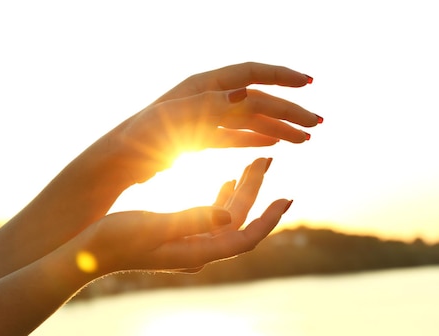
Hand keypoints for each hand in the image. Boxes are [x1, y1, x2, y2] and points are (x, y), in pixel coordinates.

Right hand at [61, 157, 290, 275]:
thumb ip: (191, 220)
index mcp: (195, 252)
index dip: (269, 219)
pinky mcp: (177, 236)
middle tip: (266, 160)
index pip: (245, 239)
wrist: (86, 254)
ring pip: (226, 217)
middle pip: (239, 222)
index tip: (288, 196)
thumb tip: (230, 217)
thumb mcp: (153, 226)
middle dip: (256, 193)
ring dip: (241, 192)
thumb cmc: (114, 240)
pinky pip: (209, 217)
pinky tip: (226, 180)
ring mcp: (188, 245)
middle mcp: (197, 251)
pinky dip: (221, 198)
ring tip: (253, 164)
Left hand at [111, 62, 321, 182]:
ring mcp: (206, 118)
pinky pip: (235, 136)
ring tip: (305, 139)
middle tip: (317, 124)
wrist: (120, 159)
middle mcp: (208, 98)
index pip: (250, 74)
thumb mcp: (174, 119)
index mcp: (203, 87)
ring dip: (278, 127)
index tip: (309, 84)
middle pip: (257, 100)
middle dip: (289, 110)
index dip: (280, 76)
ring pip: (250, 120)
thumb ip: (209, 107)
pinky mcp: (201, 138)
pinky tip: (274, 144)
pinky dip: (255, 139)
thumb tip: (245, 95)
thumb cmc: (141, 136)